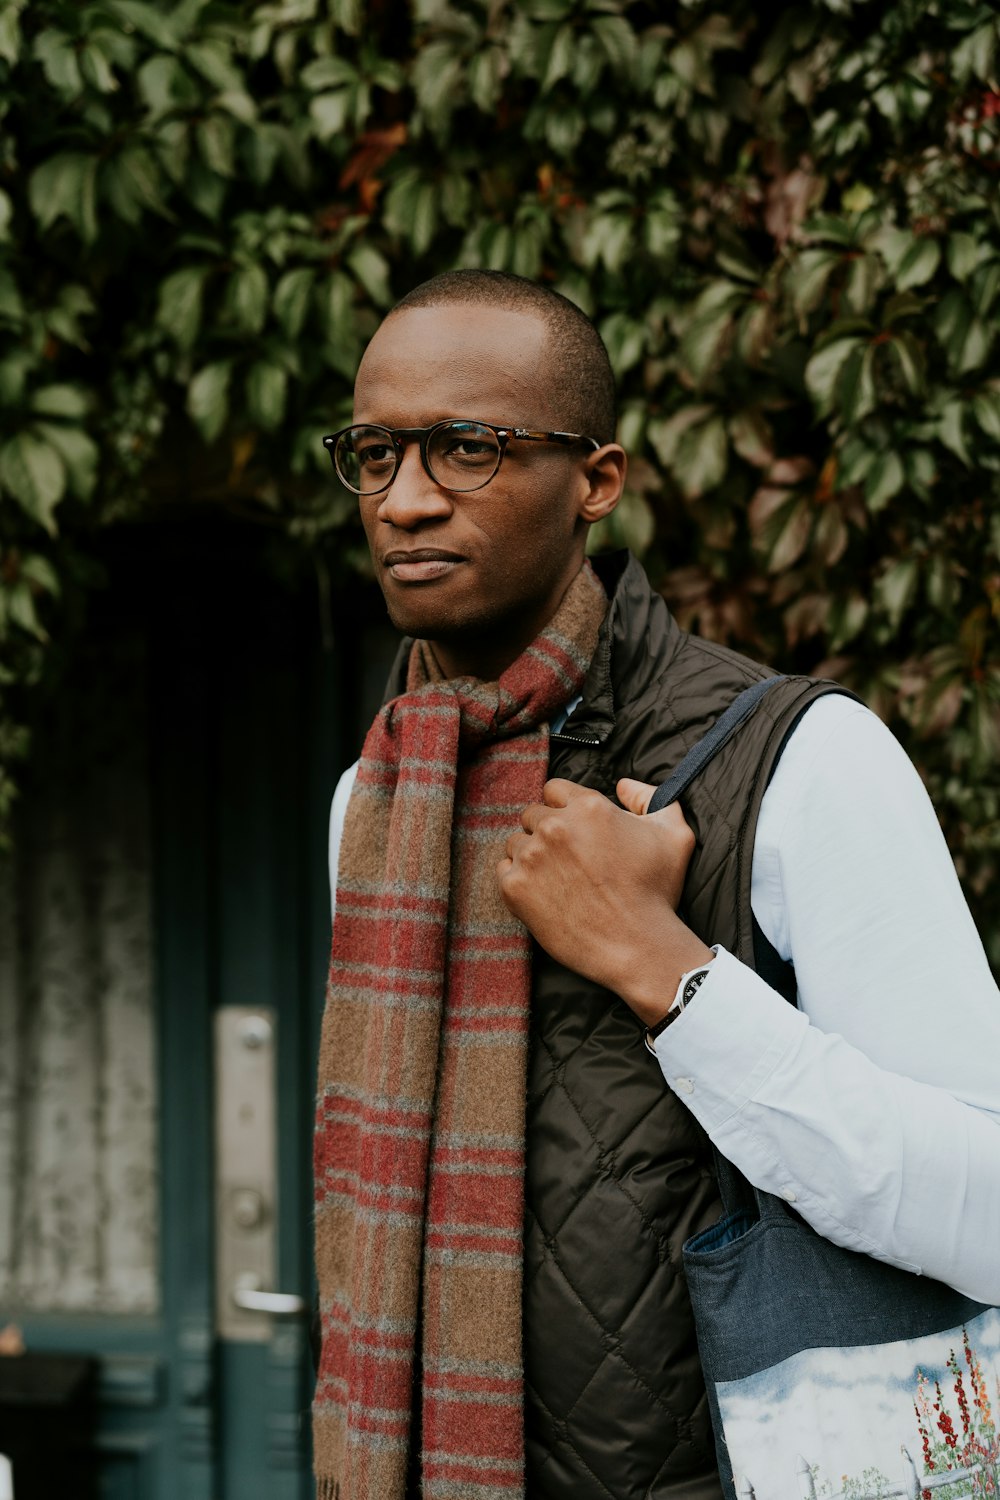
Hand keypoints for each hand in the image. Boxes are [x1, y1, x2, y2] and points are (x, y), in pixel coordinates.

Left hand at [497, 777, 714, 1025]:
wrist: (637, 947)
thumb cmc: (656, 893)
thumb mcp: (674, 836)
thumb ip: (651, 798)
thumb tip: (623, 786)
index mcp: (588, 807)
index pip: (555, 790)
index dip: (565, 808)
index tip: (575, 830)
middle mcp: (555, 825)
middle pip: (533, 814)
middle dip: (548, 831)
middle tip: (568, 859)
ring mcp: (531, 856)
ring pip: (517, 842)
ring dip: (532, 855)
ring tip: (557, 879)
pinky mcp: (515, 887)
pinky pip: (504, 870)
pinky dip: (518, 879)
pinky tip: (542, 893)